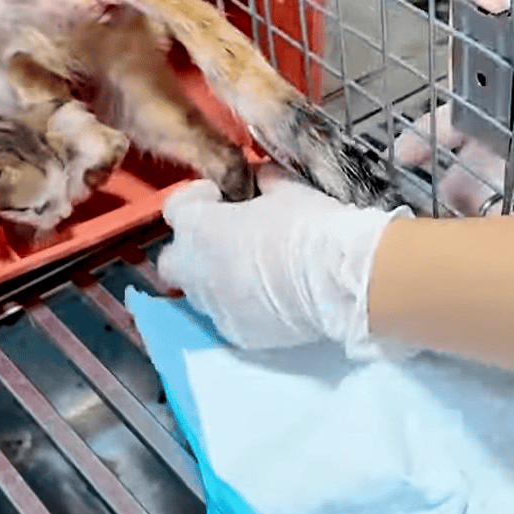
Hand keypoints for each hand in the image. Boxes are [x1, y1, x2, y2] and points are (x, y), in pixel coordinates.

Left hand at [158, 164, 412, 358]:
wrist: (342, 279)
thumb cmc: (310, 226)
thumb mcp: (285, 189)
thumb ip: (262, 182)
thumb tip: (260, 179)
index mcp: (199, 228)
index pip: (175, 208)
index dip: (199, 200)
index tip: (224, 198)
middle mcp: (195, 271)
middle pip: (171, 259)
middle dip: (191, 249)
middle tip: (223, 238)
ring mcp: (214, 307)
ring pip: (198, 292)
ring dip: (214, 278)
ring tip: (250, 270)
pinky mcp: (237, 334)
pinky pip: (226, 316)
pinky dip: (239, 305)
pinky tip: (268, 298)